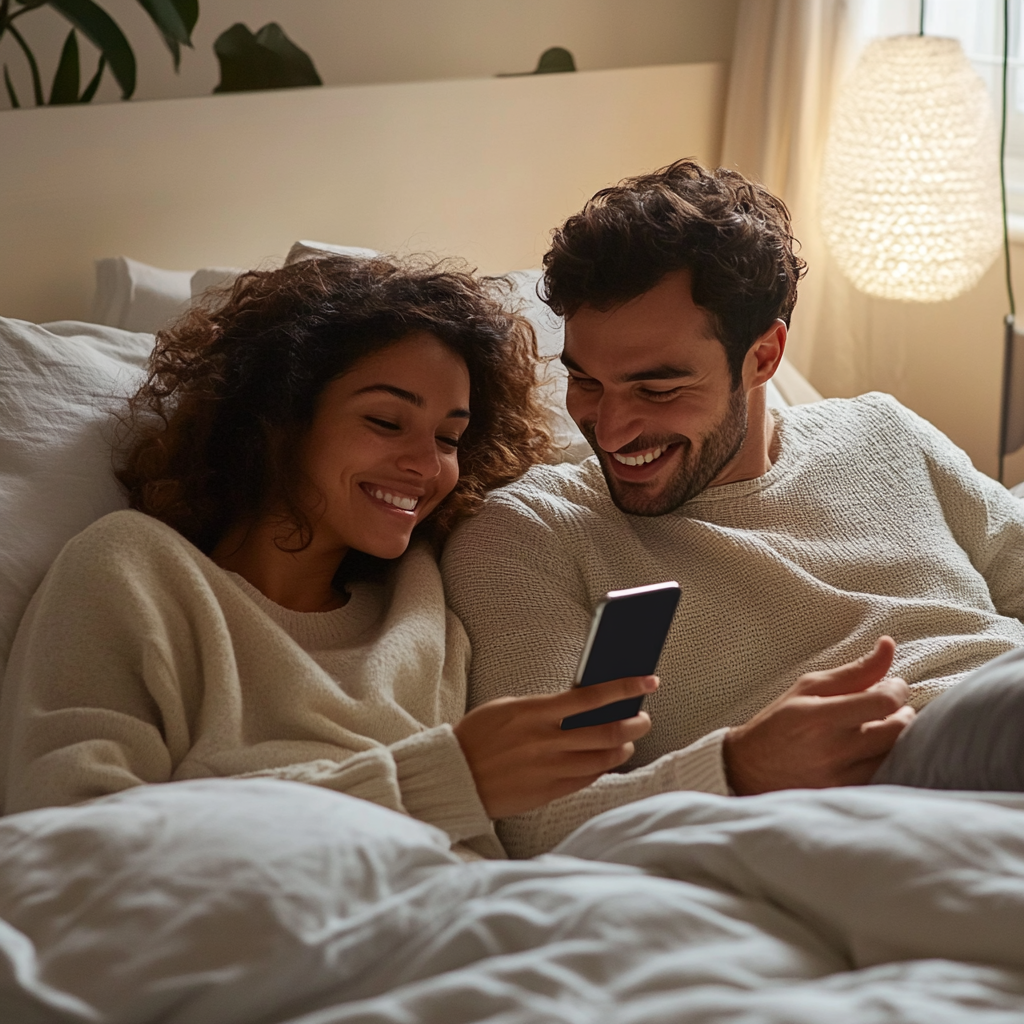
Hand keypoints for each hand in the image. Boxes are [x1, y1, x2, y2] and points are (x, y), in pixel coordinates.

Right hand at [453, 675, 657, 818]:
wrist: (454, 776)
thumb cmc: (479, 735)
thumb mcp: (508, 708)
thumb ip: (545, 706)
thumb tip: (584, 702)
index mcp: (534, 713)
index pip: (591, 697)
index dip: (624, 688)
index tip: (648, 681)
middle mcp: (545, 742)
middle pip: (606, 732)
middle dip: (633, 724)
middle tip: (644, 718)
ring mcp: (548, 770)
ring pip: (602, 760)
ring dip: (622, 748)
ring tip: (628, 741)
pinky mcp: (547, 793)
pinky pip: (586, 780)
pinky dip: (601, 768)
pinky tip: (606, 760)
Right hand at [723, 636, 915, 794]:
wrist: (749, 769)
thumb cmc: (780, 722)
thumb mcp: (809, 687)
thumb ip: (854, 671)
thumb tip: (888, 645)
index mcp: (820, 716)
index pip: (883, 702)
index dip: (898, 690)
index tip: (894, 686)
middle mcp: (832, 749)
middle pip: (897, 732)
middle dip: (904, 714)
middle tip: (894, 708)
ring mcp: (840, 777)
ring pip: (895, 757)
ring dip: (898, 739)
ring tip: (884, 728)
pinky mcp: (845, 795)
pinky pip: (884, 777)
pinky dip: (886, 760)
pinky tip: (875, 751)